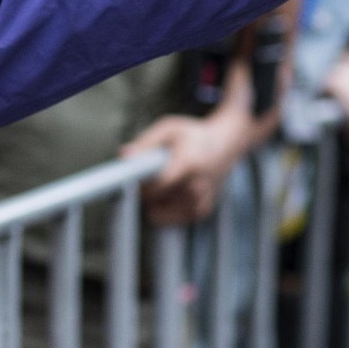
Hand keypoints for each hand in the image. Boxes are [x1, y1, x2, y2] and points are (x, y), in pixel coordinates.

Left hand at [122, 113, 250, 225]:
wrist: (224, 145)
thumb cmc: (193, 136)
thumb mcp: (168, 129)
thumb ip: (145, 143)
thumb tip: (124, 155)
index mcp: (188, 164)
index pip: (157, 186)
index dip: (141, 186)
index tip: (133, 180)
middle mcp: (197, 186)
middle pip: (157, 201)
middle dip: (147, 190)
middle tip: (150, 175)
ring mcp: (201, 201)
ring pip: (161, 212)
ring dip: (156, 200)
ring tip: (166, 180)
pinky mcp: (202, 211)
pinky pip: (172, 218)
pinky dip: (167, 207)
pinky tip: (173, 191)